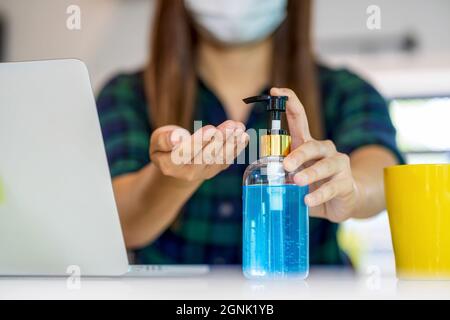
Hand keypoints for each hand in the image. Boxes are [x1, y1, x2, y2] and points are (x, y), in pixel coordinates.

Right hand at [150, 120, 248, 183]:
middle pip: (206, 156)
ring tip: (239, 128)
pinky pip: (228, 159)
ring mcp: (204, 172)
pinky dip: (237, 147)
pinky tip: (244, 136)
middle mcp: (189, 172)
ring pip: (220, 158)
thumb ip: (164, 140)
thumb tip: (176, 139)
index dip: (199, 142)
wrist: (176, 163)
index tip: (211, 130)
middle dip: (220, 139)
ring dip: (232, 142)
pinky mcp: (216, 169)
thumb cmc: (165, 147)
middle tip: (230, 126)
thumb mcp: (157, 141)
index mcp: (170, 165)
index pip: (186, 154)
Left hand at [271, 88, 359, 222]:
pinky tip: (308, 201)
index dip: (289, 101)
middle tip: (286, 166)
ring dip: (311, 173)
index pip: (298, 118)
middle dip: (299, 154)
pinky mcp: (345, 183)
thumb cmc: (314, 184)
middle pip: (312, 145)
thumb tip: (254, 172)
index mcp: (308, 144)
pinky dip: (319, 195)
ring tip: (298, 182)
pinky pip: (331, 188)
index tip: (276, 91)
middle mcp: (324, 150)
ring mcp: (337, 165)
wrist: (344, 200)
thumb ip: (280, 170)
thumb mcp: (296, 173)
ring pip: (325, 165)